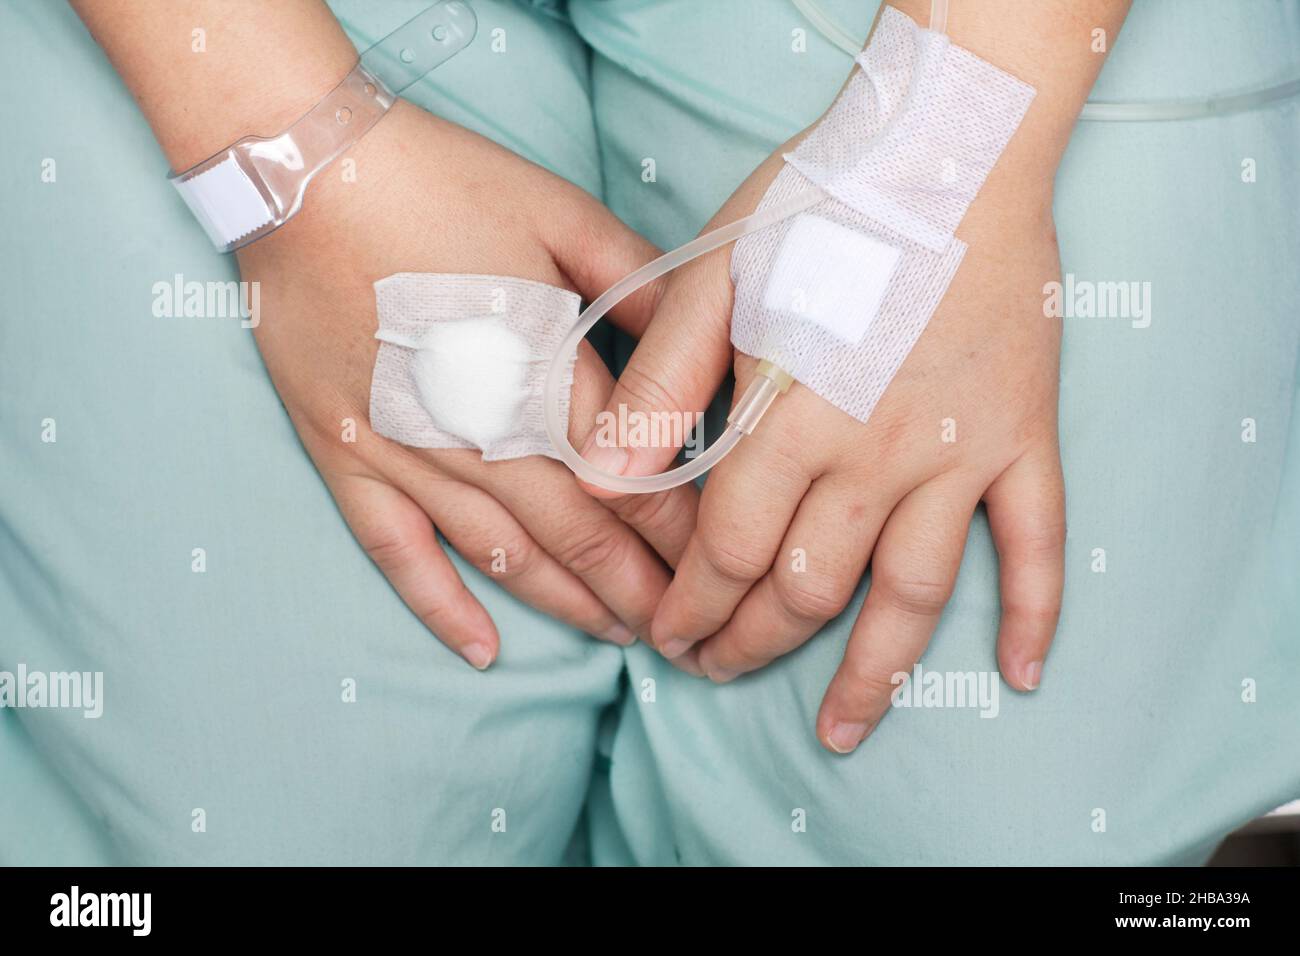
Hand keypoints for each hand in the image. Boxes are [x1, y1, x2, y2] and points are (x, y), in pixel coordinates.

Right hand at [238, 100, 696, 667]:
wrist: (304, 175)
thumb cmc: (441, 185)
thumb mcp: (562, 215)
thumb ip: (638, 288)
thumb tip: (696, 344)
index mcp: (542, 374)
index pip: (634, 477)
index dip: (682, 526)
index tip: (717, 558)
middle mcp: (481, 435)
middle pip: (579, 534)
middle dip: (640, 586)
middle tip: (685, 625)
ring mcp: (408, 456)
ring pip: (504, 556)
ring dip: (568, 603)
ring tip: (619, 637)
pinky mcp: (348, 458)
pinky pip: (398, 553)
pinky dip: (442, 606)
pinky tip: (483, 650)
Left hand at [575, 140, 1064, 750]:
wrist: (952, 146)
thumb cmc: (824, 200)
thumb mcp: (715, 275)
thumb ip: (660, 383)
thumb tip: (608, 480)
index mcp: (791, 415)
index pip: (728, 549)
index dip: (691, 605)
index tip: (667, 637)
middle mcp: (876, 454)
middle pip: (805, 588)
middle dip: (750, 645)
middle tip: (715, 670)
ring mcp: (958, 454)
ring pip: (911, 594)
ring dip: (871, 674)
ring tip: (838, 730)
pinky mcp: (1023, 438)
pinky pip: (1037, 543)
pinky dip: (1036, 613)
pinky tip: (1021, 675)